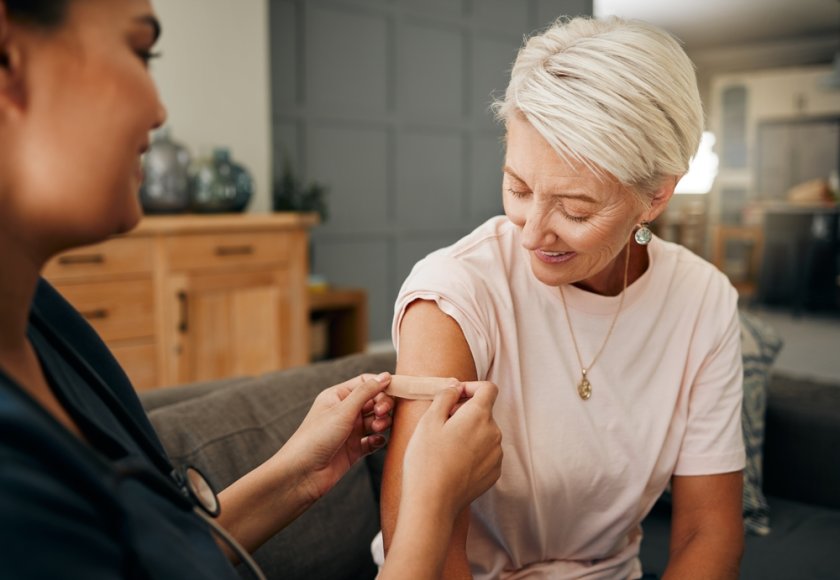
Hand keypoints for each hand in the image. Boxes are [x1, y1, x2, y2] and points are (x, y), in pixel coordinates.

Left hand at [280, 373, 393, 501]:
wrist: (301, 474)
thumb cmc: (315, 438)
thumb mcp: (343, 410)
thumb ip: (366, 392)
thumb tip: (386, 375)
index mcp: (337, 396)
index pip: (365, 383)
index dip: (381, 385)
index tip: (396, 390)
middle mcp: (344, 412)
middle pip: (374, 401)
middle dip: (383, 406)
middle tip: (381, 414)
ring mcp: (350, 431)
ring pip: (376, 421)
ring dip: (382, 423)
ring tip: (377, 429)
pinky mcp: (354, 450)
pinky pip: (374, 441)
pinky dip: (378, 440)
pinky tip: (375, 442)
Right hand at [401, 381, 502, 515]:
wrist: (432, 503)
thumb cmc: (426, 460)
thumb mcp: (429, 420)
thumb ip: (445, 396)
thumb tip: (456, 387)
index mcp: (479, 416)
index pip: (488, 389)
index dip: (471, 387)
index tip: (454, 396)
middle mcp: (494, 433)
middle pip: (484, 412)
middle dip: (465, 412)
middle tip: (441, 425)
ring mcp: (496, 455)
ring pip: (485, 433)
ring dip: (469, 433)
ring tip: (445, 447)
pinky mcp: (493, 473)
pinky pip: (486, 453)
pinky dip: (473, 452)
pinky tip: (453, 463)